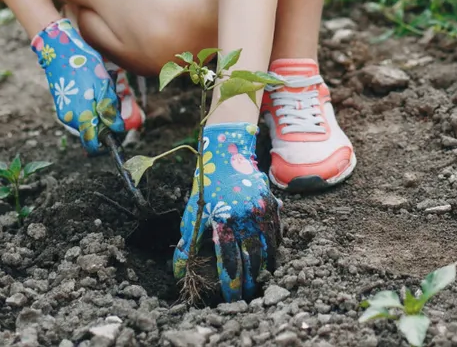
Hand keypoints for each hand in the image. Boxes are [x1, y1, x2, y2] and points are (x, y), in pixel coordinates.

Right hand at [30, 18, 123, 153]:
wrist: (60, 52)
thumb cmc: (83, 66)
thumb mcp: (103, 86)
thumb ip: (109, 110)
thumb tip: (117, 128)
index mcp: (81, 117)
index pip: (93, 144)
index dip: (106, 141)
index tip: (117, 130)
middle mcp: (70, 119)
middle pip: (93, 131)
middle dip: (106, 122)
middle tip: (115, 101)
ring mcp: (64, 111)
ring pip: (88, 120)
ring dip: (99, 111)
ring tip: (105, 90)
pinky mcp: (63, 104)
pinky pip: (81, 112)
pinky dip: (91, 105)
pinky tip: (95, 89)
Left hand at [173, 123, 280, 301]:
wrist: (227, 157)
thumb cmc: (206, 189)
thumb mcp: (193, 216)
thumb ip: (188, 245)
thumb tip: (180, 272)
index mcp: (224, 222)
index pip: (229, 262)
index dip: (230, 284)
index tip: (230, 299)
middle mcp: (245, 218)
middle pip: (250, 260)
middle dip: (249, 282)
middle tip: (246, 297)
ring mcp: (262, 212)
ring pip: (267, 249)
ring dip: (264, 270)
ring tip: (260, 283)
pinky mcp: (272, 206)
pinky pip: (276, 234)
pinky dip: (274, 250)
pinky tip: (270, 262)